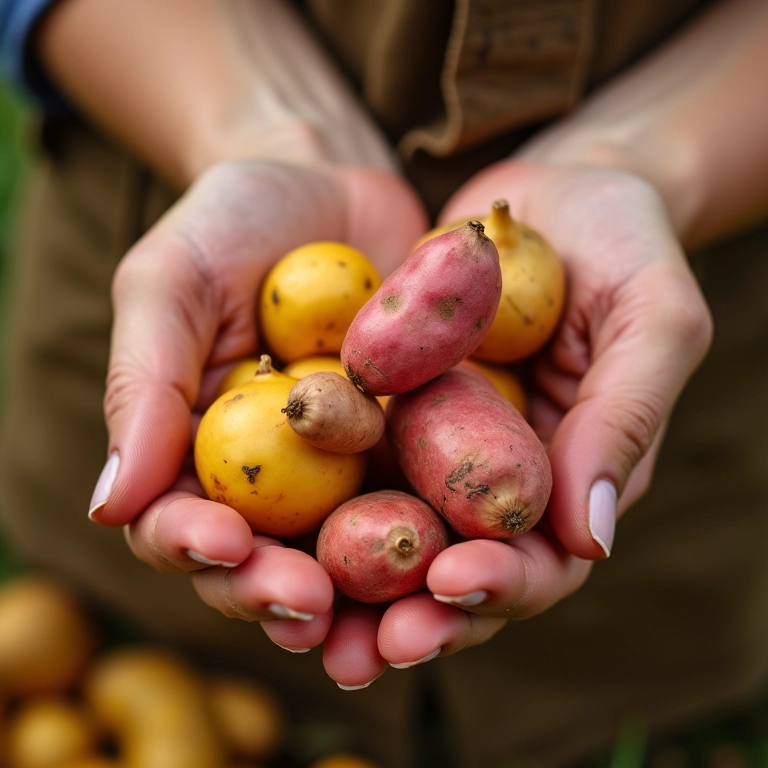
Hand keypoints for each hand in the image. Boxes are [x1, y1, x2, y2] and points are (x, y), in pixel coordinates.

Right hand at [88, 158, 427, 647]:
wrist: (334, 183)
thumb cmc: (236, 222)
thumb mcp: (172, 282)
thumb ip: (144, 386)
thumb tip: (109, 505)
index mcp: (201, 453)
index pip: (181, 523)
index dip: (193, 545)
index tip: (221, 542)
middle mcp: (275, 479)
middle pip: (267, 562)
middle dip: (280, 593)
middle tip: (306, 606)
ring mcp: (350, 471)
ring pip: (350, 558)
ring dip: (363, 602)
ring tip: (384, 627)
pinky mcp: (416, 450)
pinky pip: (428, 503)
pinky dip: (440, 542)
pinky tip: (460, 564)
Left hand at [320, 160, 712, 687]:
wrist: (545, 192)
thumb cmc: (621, 243)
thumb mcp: (649, 316)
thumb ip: (626, 416)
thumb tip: (591, 539)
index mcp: (567, 476)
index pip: (540, 562)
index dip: (500, 587)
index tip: (452, 584)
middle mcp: (493, 479)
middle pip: (454, 570)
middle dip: (414, 614)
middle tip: (364, 649)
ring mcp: (434, 449)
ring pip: (390, 534)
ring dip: (349, 586)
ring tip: (300, 617)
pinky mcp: (383, 412)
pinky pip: (345, 463)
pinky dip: (311, 501)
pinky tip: (261, 531)